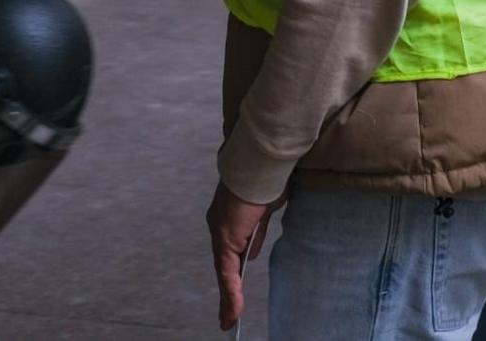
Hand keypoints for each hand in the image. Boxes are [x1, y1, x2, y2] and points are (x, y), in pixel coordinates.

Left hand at [207, 181, 278, 330]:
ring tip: (229, 319)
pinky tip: (234, 311)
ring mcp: (221, 233)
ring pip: (224, 273)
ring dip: (228, 298)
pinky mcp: (226, 239)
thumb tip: (252, 253)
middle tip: (227, 315)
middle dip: (227, 292)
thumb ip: (256, 231)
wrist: (259, 165)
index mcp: (230, 218)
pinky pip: (227, 273)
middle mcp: (219, 225)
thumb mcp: (264, 210)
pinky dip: (231, 294)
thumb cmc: (266, 179)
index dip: (232, 272)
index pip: (230, 250)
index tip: (233, 290)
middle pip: (224, 265)